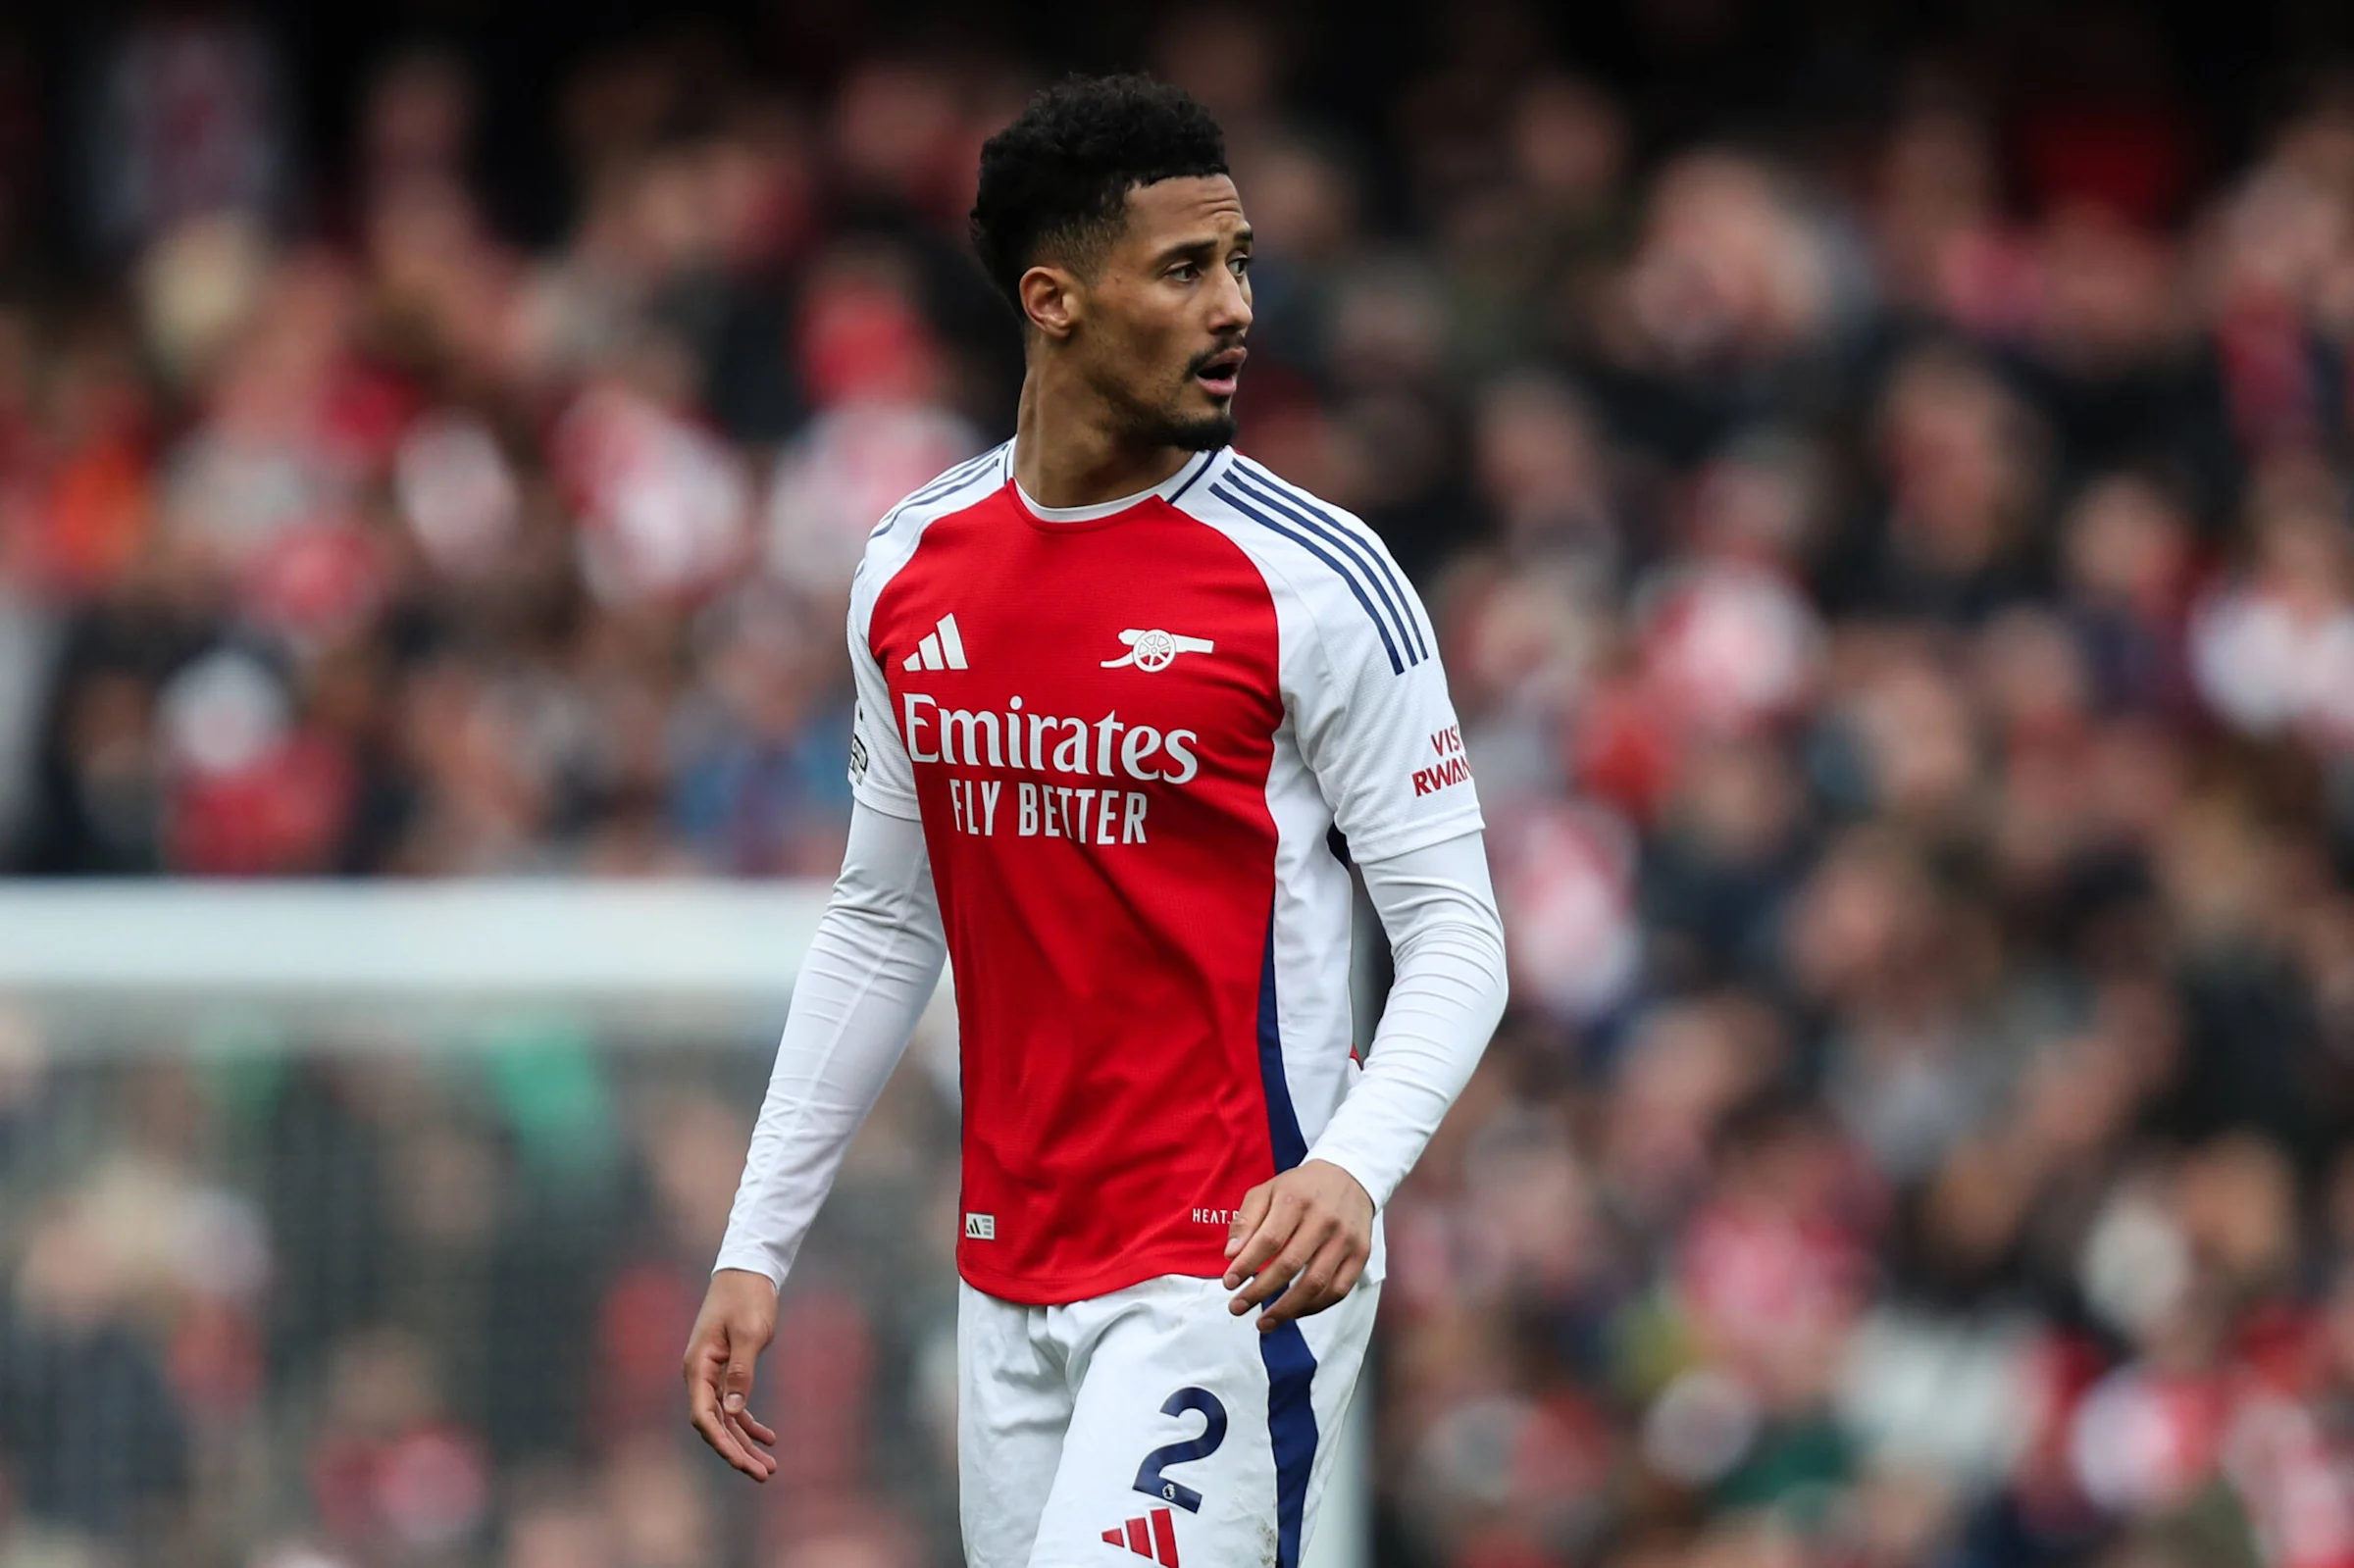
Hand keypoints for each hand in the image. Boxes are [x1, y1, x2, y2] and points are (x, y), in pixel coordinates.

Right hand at [682, 1268, 779, 1480]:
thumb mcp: (748, 1333)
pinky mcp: (726, 1371)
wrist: (747, 1272)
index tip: (742, 1463)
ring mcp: (711, 1375)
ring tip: (770, 1467)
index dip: (721, 1443)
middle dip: (737, 1452)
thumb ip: (741, 1372)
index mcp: (698, 1366)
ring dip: (745, 1444)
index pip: (703, 1416)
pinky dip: (750, 1423)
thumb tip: (734, 1410)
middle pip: (715, 1425)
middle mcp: (699, 1375)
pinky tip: (769, 1438)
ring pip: (726, 1419)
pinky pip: (734, 1406)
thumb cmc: (747, 1298)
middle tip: (764, 1474)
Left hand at [1222, 1159, 1373, 1331]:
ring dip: (1287, 1308)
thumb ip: (1247, 1220)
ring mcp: (1345, 1239)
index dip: (1247, 1265)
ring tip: (1264, 1322)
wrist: (1350, 1177)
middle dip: (1260, 1292)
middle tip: (1237, 1307)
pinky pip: (1338, 1290)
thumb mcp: (1268, 1190)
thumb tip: (1231, 1255)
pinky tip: (1294, 1312)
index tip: (1229, 1283)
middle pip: (1290, 1265)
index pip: (1269, 1239)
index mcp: (1296, 1200)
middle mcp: (1324, 1220)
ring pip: (1316, 1284)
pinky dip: (1314, 1307)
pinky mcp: (1360, 1255)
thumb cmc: (1302, 1188)